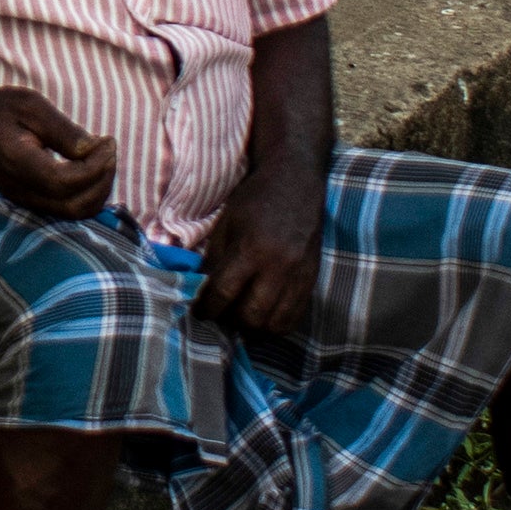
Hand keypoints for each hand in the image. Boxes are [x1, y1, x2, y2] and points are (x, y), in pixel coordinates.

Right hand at [0, 90, 119, 221]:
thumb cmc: (1, 112)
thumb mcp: (31, 107)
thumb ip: (64, 131)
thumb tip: (97, 150)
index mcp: (17, 162)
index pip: (66, 181)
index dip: (96, 166)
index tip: (107, 140)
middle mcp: (21, 189)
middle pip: (76, 205)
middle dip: (103, 179)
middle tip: (108, 148)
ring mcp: (27, 200)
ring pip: (77, 212)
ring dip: (101, 188)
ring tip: (103, 156)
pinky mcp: (35, 202)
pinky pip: (72, 209)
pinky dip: (91, 192)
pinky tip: (92, 166)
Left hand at [196, 168, 320, 346]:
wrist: (296, 182)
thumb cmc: (255, 199)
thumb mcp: (225, 223)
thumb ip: (214, 258)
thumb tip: (200, 289)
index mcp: (252, 249)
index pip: (224, 293)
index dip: (207, 308)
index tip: (199, 312)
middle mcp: (278, 266)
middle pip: (250, 315)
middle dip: (230, 321)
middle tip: (220, 314)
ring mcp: (299, 275)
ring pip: (274, 323)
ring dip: (253, 327)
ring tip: (241, 317)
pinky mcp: (312, 279)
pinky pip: (295, 317)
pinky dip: (276, 324)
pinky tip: (263, 316)